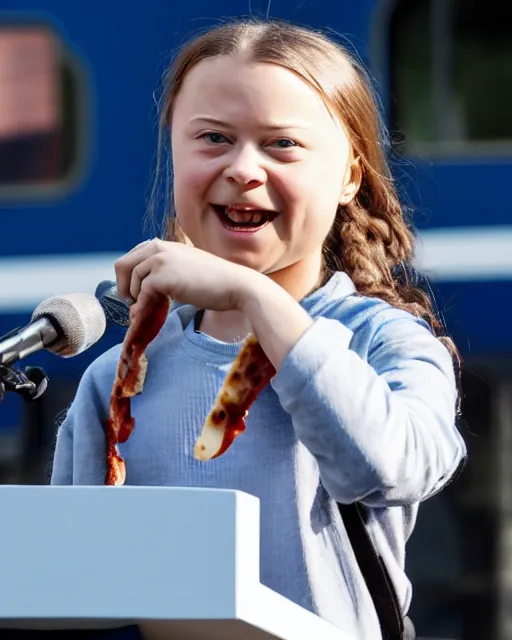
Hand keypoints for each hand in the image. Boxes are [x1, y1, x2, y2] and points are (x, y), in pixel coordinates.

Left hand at [114, 238, 257, 314]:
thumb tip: (147, 288)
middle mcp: (160, 247)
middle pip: (123, 265)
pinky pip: (142, 294)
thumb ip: (168, 271)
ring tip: (141, 311)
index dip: (129, 276)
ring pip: (132, 281)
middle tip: (131, 303)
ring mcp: (160, 260)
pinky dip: (141, 307)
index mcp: (166, 245)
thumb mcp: (188, 269)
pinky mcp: (162, 277)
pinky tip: (144, 316)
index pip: (133, 255)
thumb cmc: (218, 281)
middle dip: (123, 286)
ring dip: (134, 299)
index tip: (133, 292)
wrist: (236, 285)